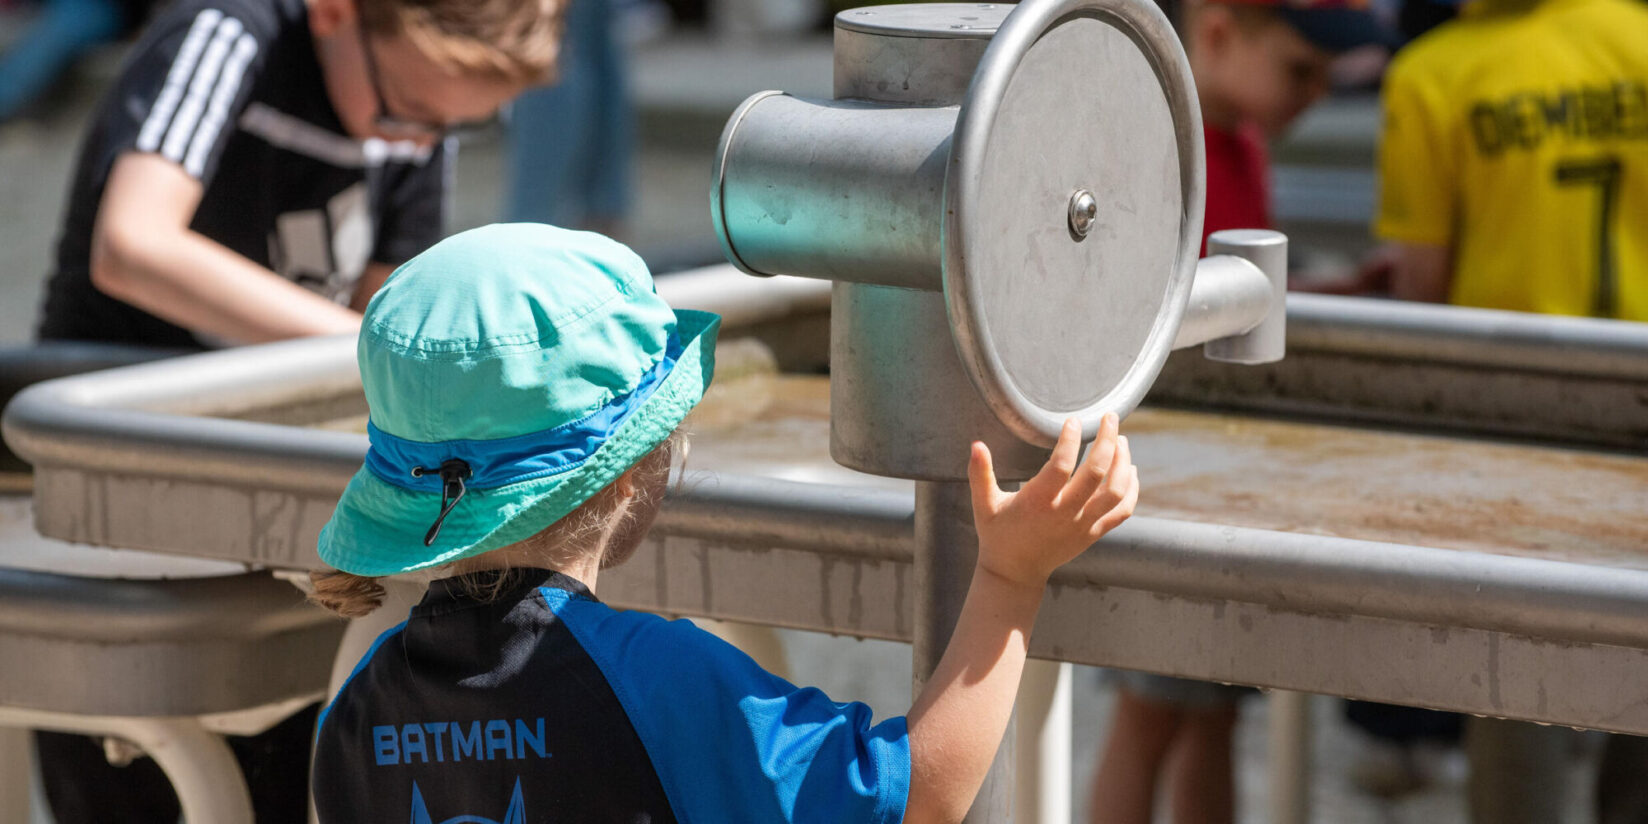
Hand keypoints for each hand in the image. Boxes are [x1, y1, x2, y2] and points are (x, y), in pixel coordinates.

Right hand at [968, 413, 1137, 587]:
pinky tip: (1130, 469)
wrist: (1015, 572)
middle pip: (1096, 474)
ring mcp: (1083, 525)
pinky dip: (1132, 489)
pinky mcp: (1093, 533)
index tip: (1073, 421)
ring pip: (1115, 491)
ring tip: (1121, 440)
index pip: (1060, 467)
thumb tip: (976, 444)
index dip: (1069, 441)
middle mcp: (1064, 513)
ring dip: (1123, 462)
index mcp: (1037, 503)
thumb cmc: (998, 533)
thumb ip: (980, 473)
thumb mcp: (984, 504)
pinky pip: (1122, 511)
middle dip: (1107, 441)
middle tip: (1110, 417)